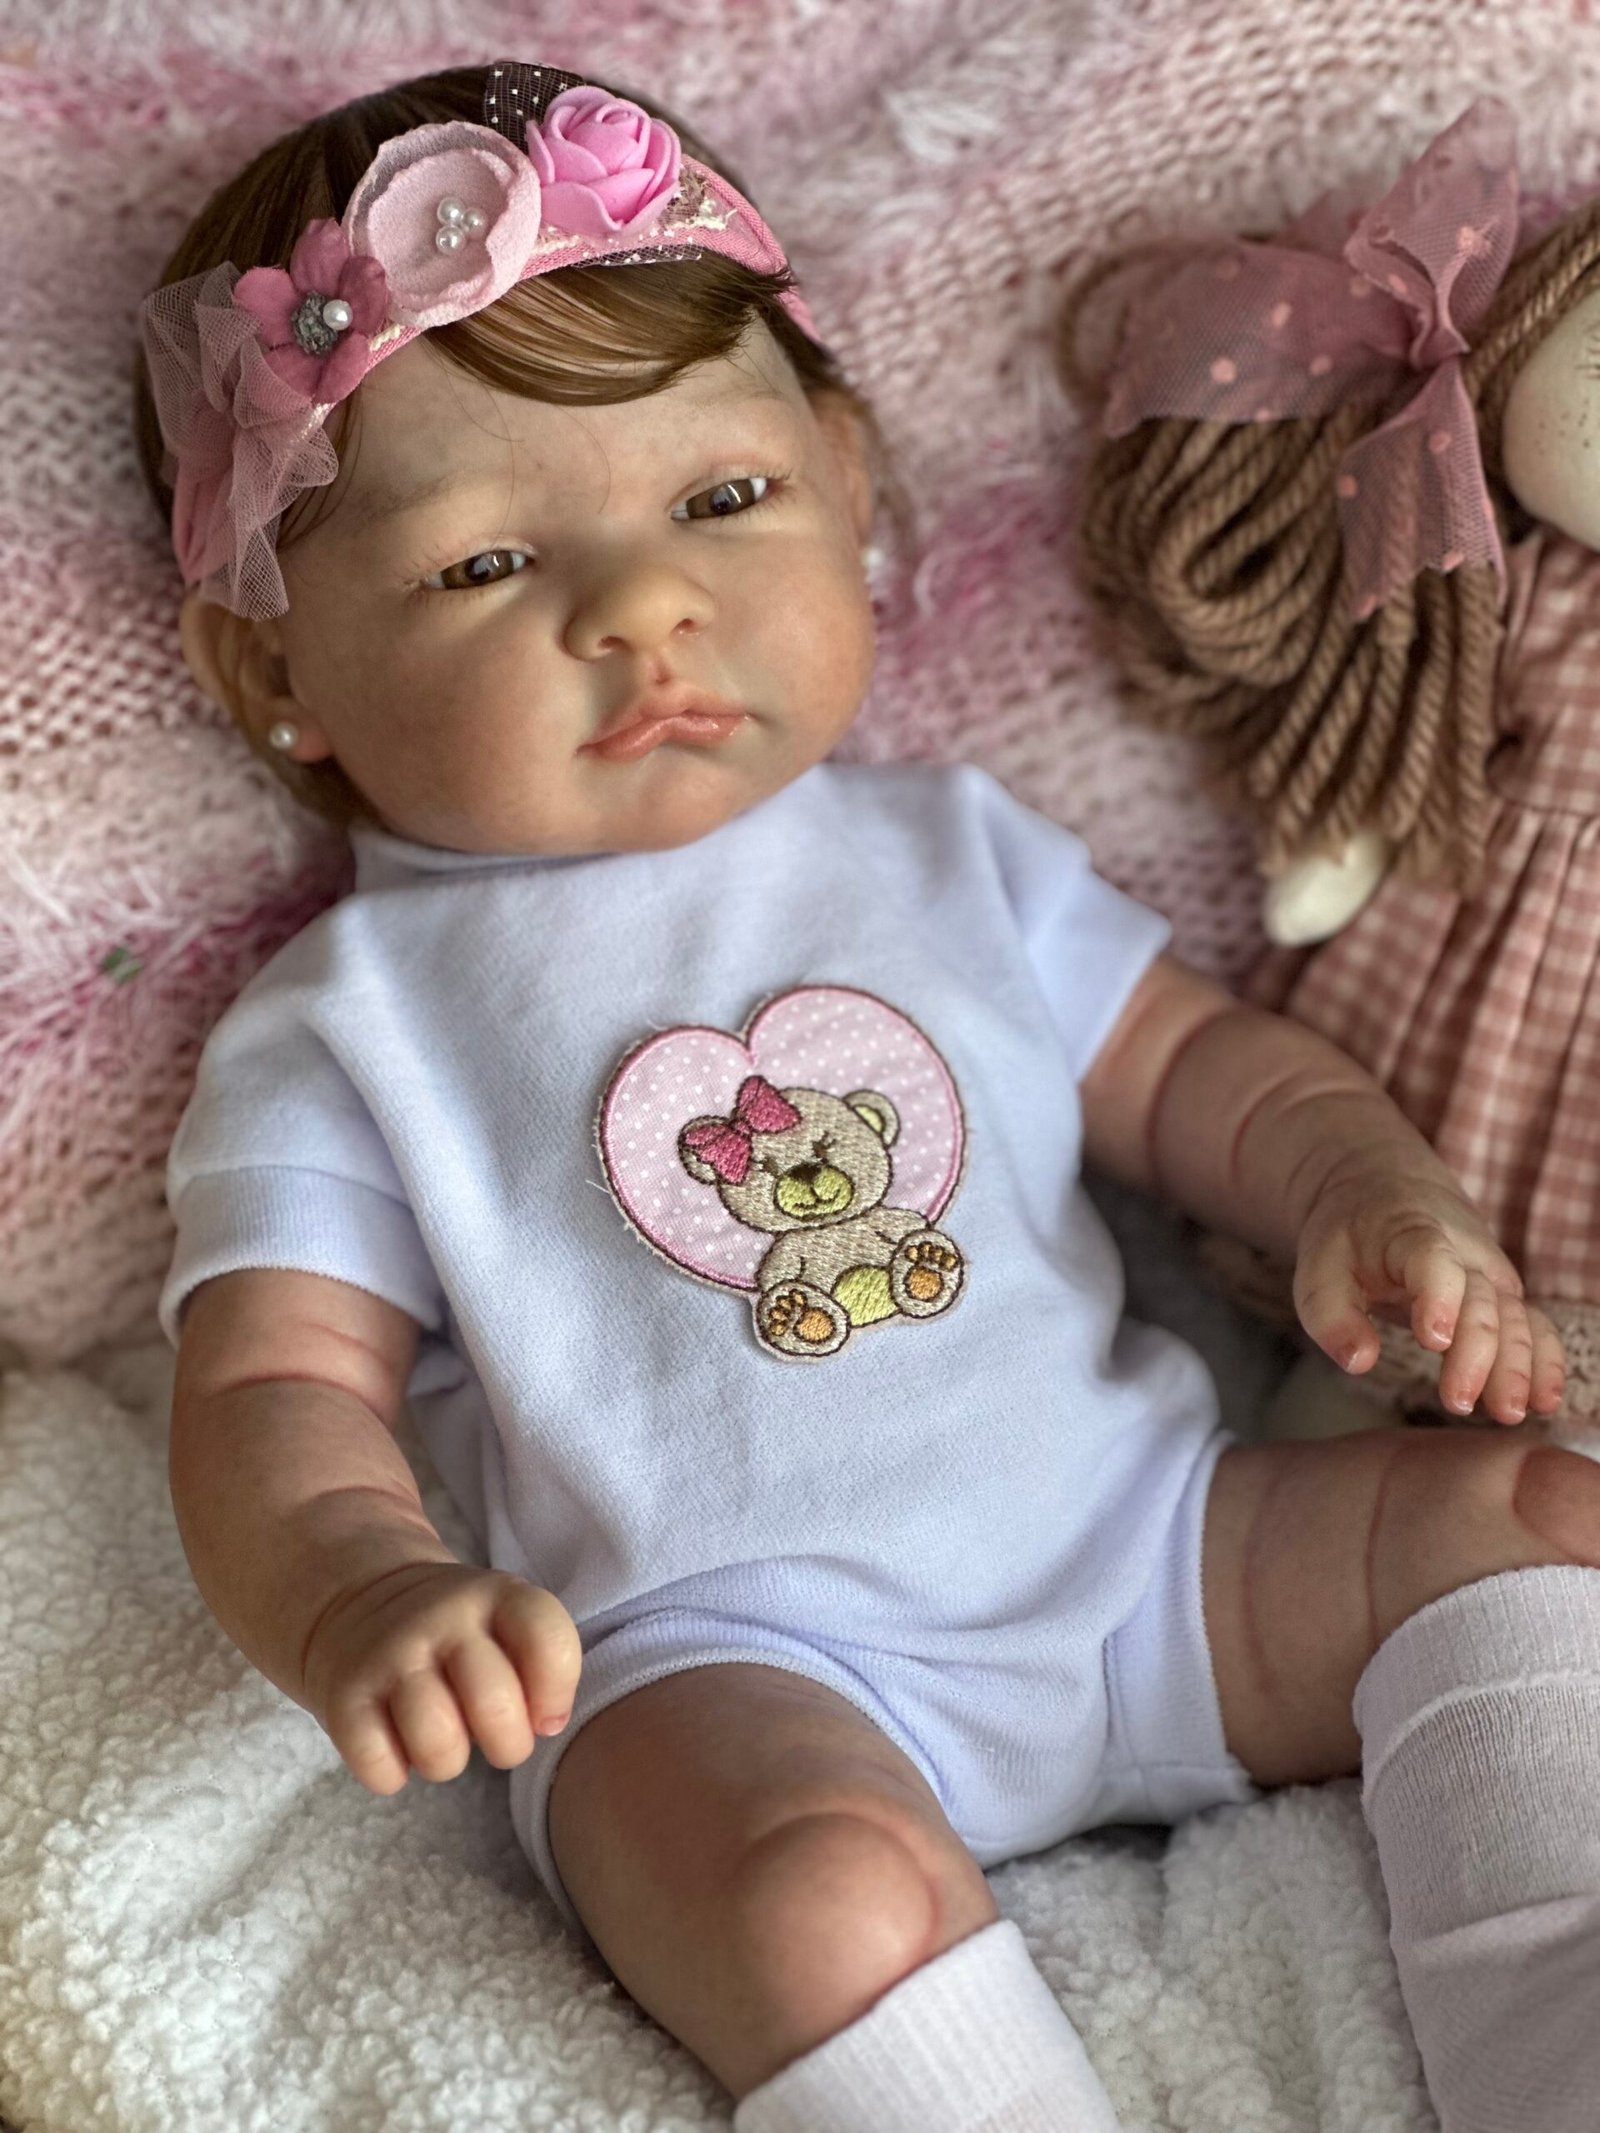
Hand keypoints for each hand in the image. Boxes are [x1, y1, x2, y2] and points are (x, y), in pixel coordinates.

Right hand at [300, 1561, 583, 1794]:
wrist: (358, 1598)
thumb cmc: (455, 1632)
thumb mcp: (505, 1618)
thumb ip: (540, 1661)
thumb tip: (548, 1723)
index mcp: (496, 1595)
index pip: (548, 1640)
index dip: (556, 1693)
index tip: (542, 1712)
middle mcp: (442, 1620)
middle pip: (496, 1708)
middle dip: (508, 1744)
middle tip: (492, 1734)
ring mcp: (390, 1656)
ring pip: (439, 1746)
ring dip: (447, 1762)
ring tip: (442, 1739)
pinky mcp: (343, 1695)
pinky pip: (380, 1766)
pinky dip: (392, 1773)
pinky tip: (396, 1746)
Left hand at [1293, 1164, 1565, 1424]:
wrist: (1389, 1193)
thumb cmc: (1350, 1239)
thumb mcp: (1320, 1268)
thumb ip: (1331, 1316)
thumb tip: (1359, 1363)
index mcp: (1412, 1235)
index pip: (1434, 1262)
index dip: (1439, 1297)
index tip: (1434, 1340)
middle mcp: (1464, 1254)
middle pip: (1481, 1301)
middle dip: (1477, 1354)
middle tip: (1458, 1402)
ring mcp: (1491, 1276)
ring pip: (1515, 1318)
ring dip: (1517, 1366)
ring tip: (1507, 1412)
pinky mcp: (1505, 1297)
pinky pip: (1536, 1326)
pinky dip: (1545, 1361)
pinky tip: (1544, 1402)